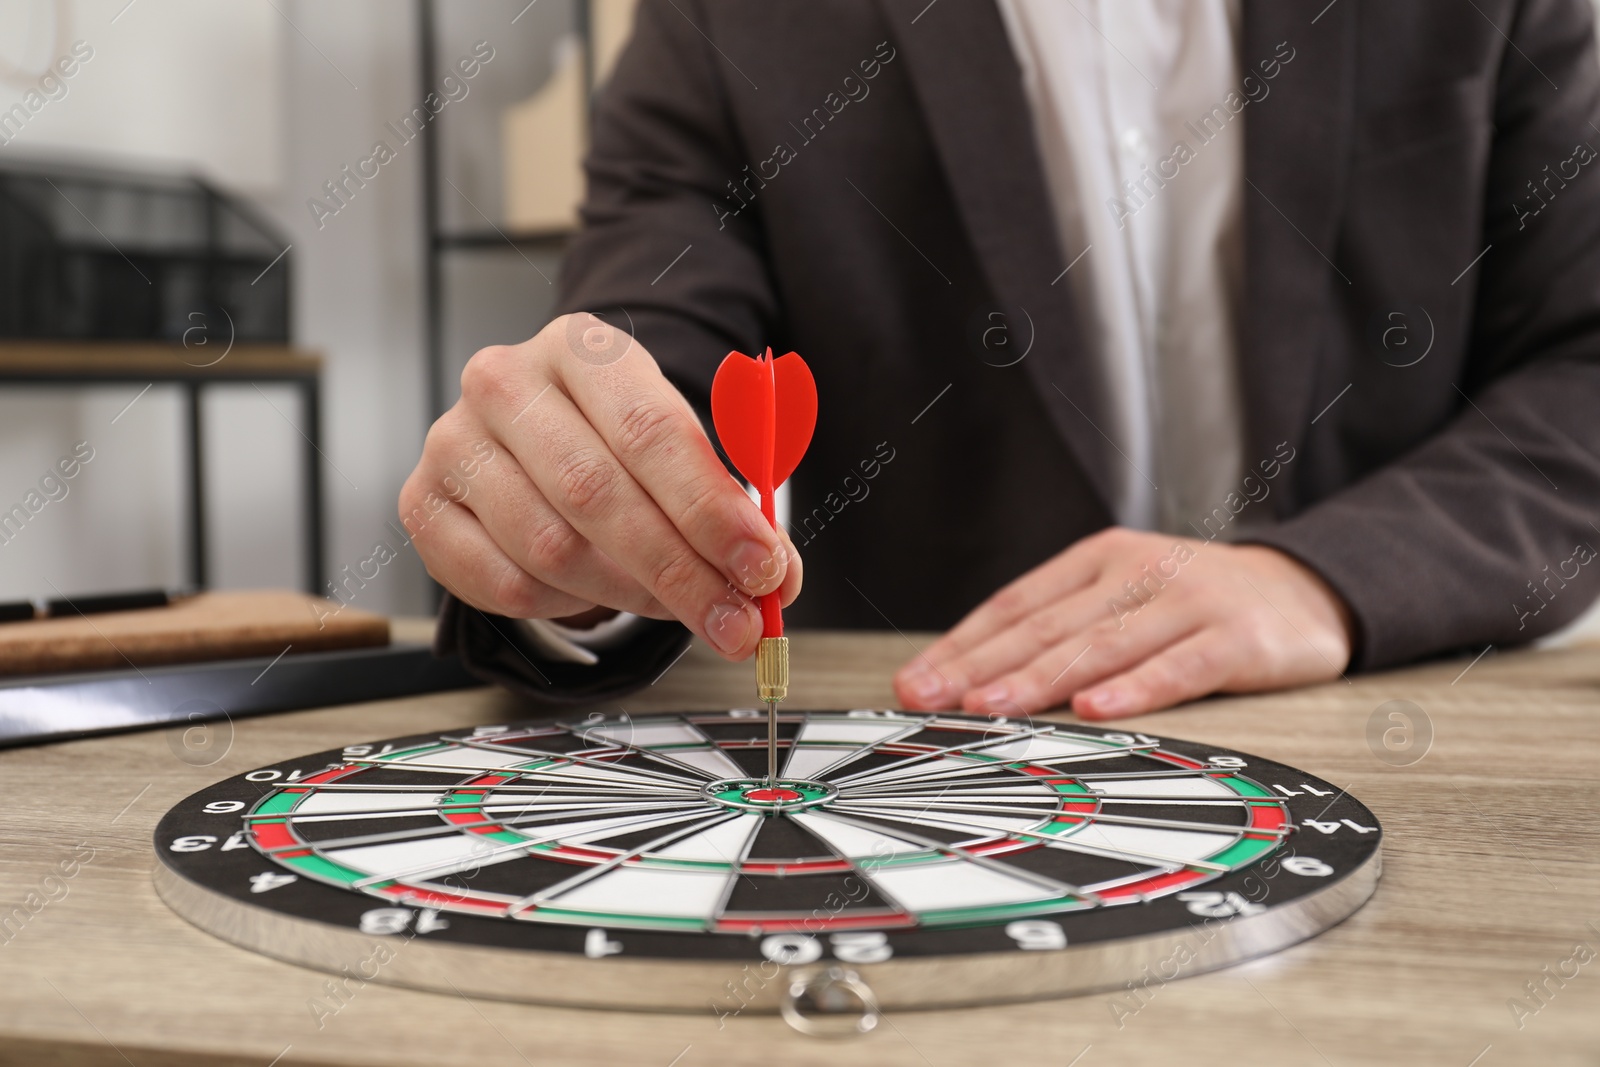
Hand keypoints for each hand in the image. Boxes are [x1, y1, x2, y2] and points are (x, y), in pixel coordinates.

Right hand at [400, 313, 800, 659]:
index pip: (651, 431)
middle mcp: (504, 381)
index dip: (710, 510)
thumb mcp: (683, 452)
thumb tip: (778, 581)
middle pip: (597, 494)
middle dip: (680, 571)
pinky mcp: (422, 503)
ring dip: (628, 594)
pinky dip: (565, 603)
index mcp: (582, 346)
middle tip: (734, 623)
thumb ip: (732, 512)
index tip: (763, 568)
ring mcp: (452, 441)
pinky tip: (595, 589)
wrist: (534, 433)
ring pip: (550, 548)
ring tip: (673, 604)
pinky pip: (505, 583)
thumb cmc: (617, 442)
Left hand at [893, 528, 1352, 718]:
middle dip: (981, 667)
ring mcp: (1188, 601)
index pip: (1015, 605)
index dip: (962, 645)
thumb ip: (1063, 631)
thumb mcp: (1125, 598)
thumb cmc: (1197, 605)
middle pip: (1046, 626)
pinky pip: (1179, 667)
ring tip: (990, 706)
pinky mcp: (1237, 637)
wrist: (1306, 590)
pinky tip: (1096, 710)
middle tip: (929, 699)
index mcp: (1098, 560)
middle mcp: (1136, 572)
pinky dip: (1135, 689)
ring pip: (1101, 645)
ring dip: (1039, 679)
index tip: (915, 682)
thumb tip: (976, 680)